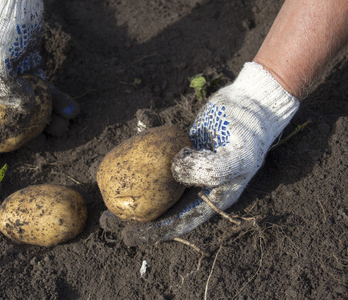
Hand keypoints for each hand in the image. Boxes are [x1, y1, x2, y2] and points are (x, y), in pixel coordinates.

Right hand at [0, 0, 78, 168]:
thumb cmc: (0, 24)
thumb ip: (4, 88)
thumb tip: (25, 112)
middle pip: (6, 122)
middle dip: (27, 136)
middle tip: (46, 140)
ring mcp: (15, 80)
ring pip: (31, 111)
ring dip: (48, 121)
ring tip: (65, 125)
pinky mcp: (33, 71)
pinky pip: (46, 94)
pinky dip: (59, 103)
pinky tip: (73, 109)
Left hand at [100, 62, 299, 245]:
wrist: (254, 106)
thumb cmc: (250, 135)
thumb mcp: (236, 157)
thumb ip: (208, 167)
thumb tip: (173, 170)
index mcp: (206, 199)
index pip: (175, 223)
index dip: (149, 234)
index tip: (124, 235)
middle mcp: (191, 186)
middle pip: (156, 206)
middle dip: (129, 214)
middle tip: (104, 216)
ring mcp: (182, 165)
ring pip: (148, 176)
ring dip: (126, 174)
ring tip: (98, 171)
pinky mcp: (176, 145)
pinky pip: (155, 144)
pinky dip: (145, 132)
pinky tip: (139, 119)